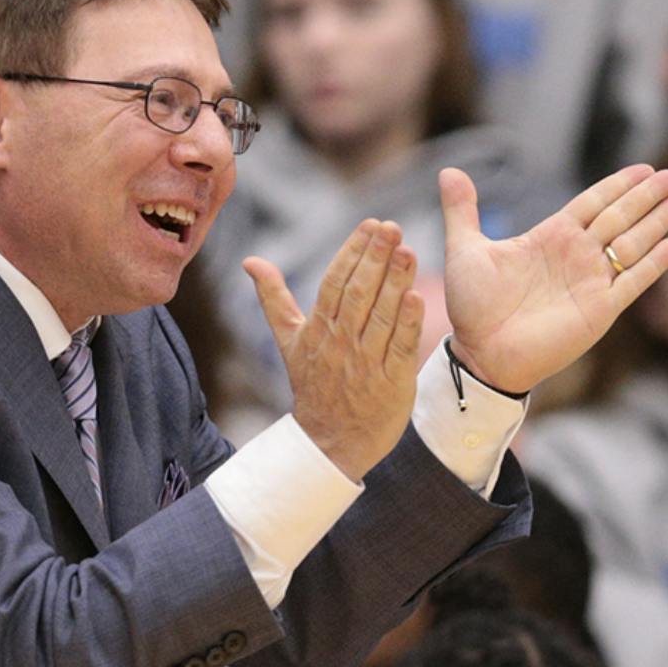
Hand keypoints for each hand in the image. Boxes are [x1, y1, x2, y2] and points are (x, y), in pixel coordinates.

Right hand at [245, 219, 423, 480]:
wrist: (329, 442)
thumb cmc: (313, 385)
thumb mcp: (289, 341)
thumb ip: (273, 298)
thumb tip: (250, 261)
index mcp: (317, 329)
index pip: (334, 283)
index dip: (353, 252)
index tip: (371, 224)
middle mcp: (339, 343)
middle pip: (358, 293)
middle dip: (375, 258)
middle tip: (392, 227)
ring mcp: (365, 363)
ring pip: (380, 316)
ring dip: (394, 283)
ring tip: (408, 251)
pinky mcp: (390, 383)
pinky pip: (398, 348)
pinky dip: (407, 324)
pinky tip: (417, 297)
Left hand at [440, 165, 667, 394]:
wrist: (481, 353)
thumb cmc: (472, 307)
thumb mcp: (465, 250)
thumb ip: (462, 210)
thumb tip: (448, 171)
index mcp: (551, 237)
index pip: (594, 203)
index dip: (619, 185)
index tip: (643, 169)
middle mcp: (576, 256)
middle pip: (620, 217)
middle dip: (646, 197)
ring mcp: (591, 282)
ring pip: (631, 244)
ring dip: (655, 223)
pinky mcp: (599, 310)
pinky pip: (632, 282)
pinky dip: (652, 264)